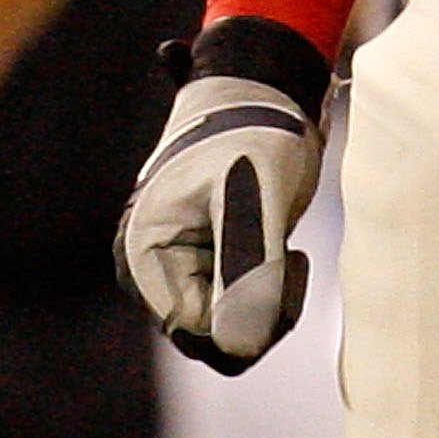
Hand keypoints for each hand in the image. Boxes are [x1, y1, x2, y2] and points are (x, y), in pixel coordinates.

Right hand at [114, 65, 324, 373]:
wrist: (263, 94)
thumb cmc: (257, 133)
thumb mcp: (258, 194)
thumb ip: (248, 268)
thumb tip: (239, 344)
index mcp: (145, 251)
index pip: (198, 330)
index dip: (251, 317)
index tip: (290, 264)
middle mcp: (148, 269)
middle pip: (208, 338)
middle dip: (259, 312)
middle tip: (293, 260)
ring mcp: (172, 270)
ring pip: (224, 329)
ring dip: (265, 302)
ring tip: (288, 251)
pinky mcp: (200, 267)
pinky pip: (233, 311)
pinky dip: (265, 292)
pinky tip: (281, 250)